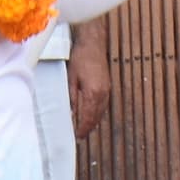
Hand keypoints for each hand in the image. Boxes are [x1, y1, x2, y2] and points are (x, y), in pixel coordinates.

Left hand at [68, 16, 113, 140]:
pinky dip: (98, 112)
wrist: (92, 43)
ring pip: (101, 111)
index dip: (82, 128)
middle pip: (96, 117)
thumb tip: (71, 112)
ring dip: (94, 121)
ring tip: (85, 129)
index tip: (78, 136)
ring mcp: (107, 89)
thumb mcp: (71, 78)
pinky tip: (93, 115)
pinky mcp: (108, 85)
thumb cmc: (80, 58)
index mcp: (93, 93)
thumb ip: (72, 97)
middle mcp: (103, 93)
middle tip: (80, 136)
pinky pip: (104, 104)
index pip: (88, 117)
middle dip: (88, 128)